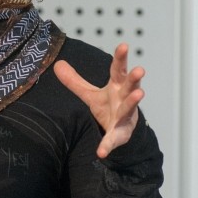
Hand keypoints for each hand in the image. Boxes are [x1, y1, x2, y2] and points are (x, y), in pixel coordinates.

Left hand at [53, 43, 144, 158]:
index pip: (118, 70)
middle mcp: (124, 99)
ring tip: (139, 94)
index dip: (121, 58)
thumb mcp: (89, 94)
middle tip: (139, 70)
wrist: (119, 131)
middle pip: (129, 86)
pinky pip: (114, 140)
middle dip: (134, 78)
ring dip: (134, 101)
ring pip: (129, 107)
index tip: (124, 45)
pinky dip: (107, 145)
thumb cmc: (108, 107)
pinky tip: (100, 152)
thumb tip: (58, 64)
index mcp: (116, 87)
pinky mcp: (120, 134)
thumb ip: (74, 81)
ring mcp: (124, 116)